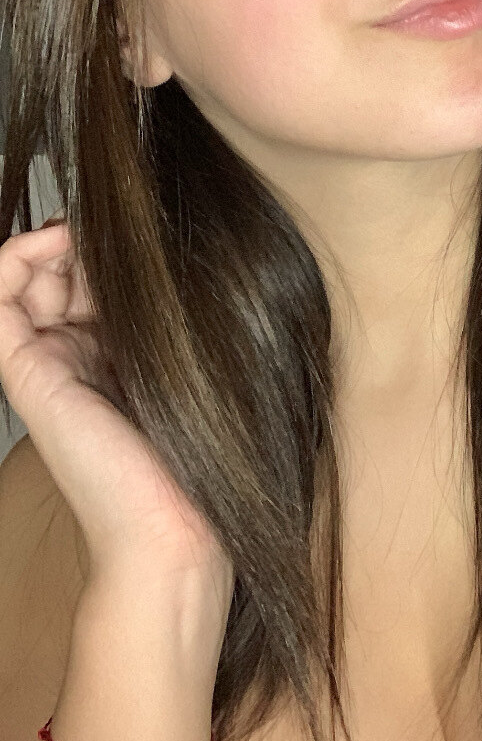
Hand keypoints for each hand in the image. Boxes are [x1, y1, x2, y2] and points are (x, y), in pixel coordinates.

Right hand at [0, 212, 233, 596]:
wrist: (176, 521)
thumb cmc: (203, 444)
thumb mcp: (192, 352)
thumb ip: (163, 301)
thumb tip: (150, 237)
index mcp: (114, 348)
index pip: (94, 271)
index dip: (109, 238)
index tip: (137, 219)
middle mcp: (75, 350)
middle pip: (60, 266)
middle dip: (84, 233)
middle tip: (111, 224)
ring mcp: (46, 357)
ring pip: (27, 273)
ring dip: (53, 236)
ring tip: (86, 230)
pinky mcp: (25, 367)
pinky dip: (16, 254)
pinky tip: (54, 240)